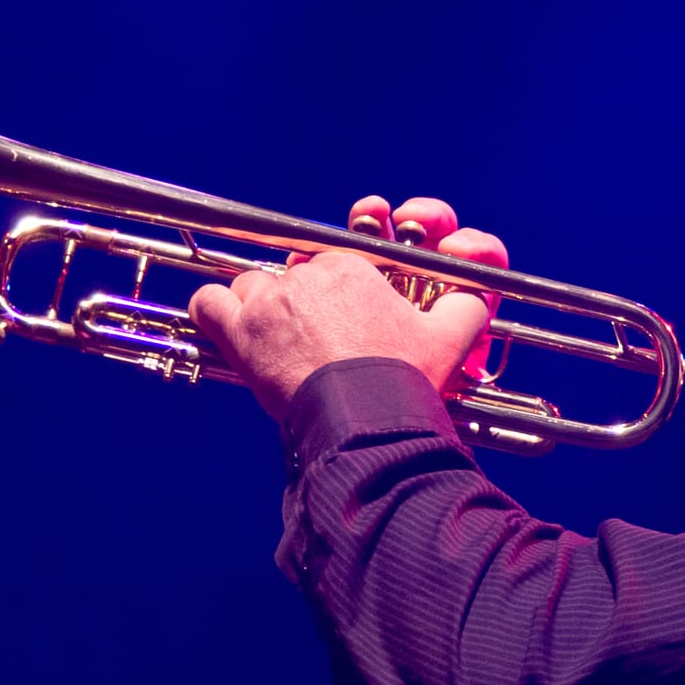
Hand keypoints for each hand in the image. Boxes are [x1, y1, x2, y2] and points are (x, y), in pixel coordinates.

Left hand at [187, 196, 505, 421]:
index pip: (332, 265)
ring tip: (276, 342)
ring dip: (260, 310)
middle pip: (292, 277)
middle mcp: (309, 275)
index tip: (340, 321)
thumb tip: (476, 294)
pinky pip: (209, 303)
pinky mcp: (243, 332)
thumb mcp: (453, 338)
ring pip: (252, 287)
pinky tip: (225, 326)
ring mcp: (271, 301)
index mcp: (354, 268)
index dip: (335, 293)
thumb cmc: (407, 379)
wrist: (369, 419)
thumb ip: (468, 305)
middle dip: (300, 305)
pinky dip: (212, 312)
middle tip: (314, 341)